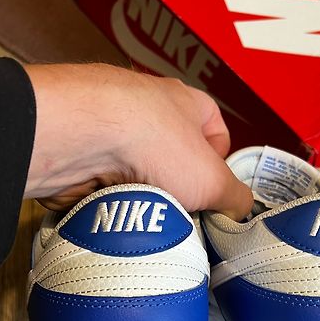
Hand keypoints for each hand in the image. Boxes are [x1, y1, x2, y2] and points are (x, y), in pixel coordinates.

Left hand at [23, 64, 252, 219]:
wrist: (81, 139)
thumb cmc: (152, 142)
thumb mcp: (213, 181)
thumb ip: (235, 198)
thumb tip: (238, 210)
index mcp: (186, 103)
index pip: (216, 134)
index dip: (220, 167)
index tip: (216, 195)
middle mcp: (147, 111)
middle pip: (174, 162)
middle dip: (179, 192)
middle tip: (183, 215)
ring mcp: (111, 131)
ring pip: (139, 178)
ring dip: (145, 200)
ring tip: (148, 218)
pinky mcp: (82, 155)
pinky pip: (107, 189)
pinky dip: (114, 205)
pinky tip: (118, 216)